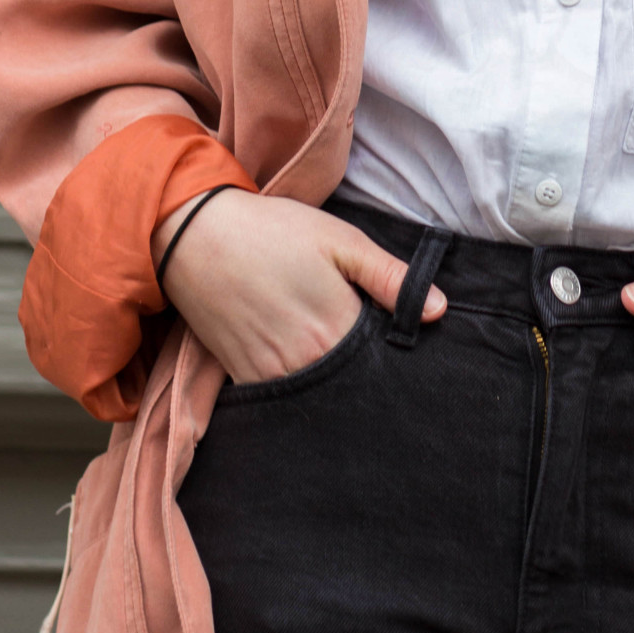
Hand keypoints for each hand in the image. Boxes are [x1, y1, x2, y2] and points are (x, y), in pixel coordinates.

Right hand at [151, 192, 445, 385]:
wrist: (194, 235)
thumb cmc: (273, 231)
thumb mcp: (340, 240)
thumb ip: (390, 278)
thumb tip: (439, 311)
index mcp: (337, 330)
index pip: (382, 364)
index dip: (394, 357)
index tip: (401, 350)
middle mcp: (306, 364)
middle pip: (351, 387)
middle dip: (366, 380)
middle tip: (373, 361)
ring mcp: (271, 376)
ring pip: (317, 399)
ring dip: (333, 389)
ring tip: (341, 368)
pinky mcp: (243, 378)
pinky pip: (281, 401)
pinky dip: (298, 393)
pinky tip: (306, 373)